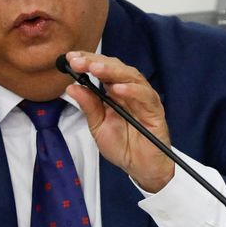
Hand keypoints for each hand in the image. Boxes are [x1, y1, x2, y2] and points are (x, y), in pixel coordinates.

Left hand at [64, 51, 173, 192]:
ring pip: (131, 76)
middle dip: (96, 62)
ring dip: (113, 71)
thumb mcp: (98, 126)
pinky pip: (145, 96)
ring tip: (95, 69)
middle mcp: (130, 90)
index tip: (70, 58)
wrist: (140, 167)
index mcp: (115, 91)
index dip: (88, 61)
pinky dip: (132, 91)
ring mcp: (143, 98)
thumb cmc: (122, 146)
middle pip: (116, 68)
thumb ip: (88, 106)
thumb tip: (71, 87)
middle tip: (78, 61)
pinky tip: (118, 89)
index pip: (102, 69)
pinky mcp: (155, 110)